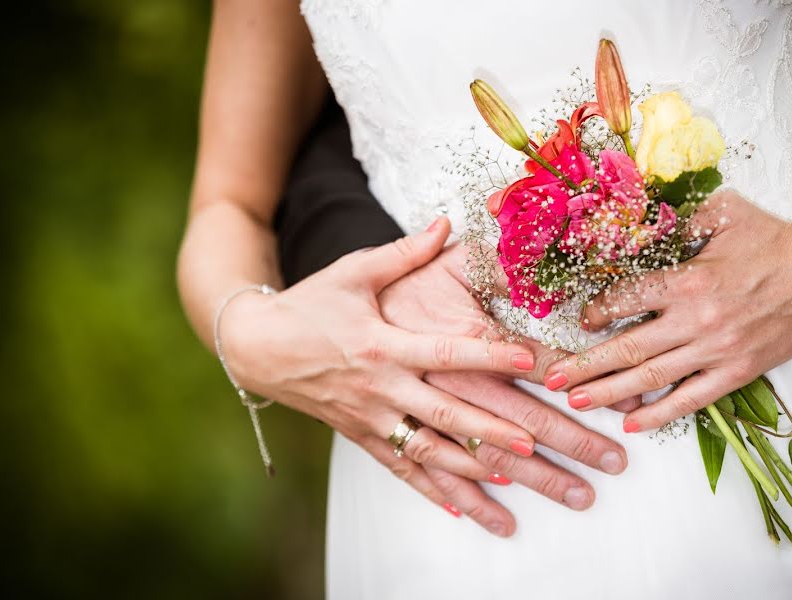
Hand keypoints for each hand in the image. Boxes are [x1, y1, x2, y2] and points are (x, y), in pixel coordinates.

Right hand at [218, 217, 540, 497]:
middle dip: (490, 431)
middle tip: (533, 443)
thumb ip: (403, 254)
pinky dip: (429, 489)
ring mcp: (369, 418)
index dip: (487, 355)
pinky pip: (398, 468)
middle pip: (443, 414)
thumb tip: (445, 222)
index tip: (527, 359)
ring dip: (469, 470)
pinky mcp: (360, 436)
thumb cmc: (309, 305)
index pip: (444, 352)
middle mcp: (380, 388)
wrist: (257, 347)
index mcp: (383, 345)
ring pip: (426, 451)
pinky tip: (460, 510)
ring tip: (511, 482)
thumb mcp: (353, 273)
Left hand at [543, 190, 791, 431]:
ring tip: (577, 403)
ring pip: (652, 378)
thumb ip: (675, 221)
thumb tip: (635, 223)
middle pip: (628, 348)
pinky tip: (634, 425)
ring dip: (610, 393)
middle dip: (585, 366)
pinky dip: (662, 414)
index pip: (627, 300)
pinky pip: (693, 399)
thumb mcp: (721, 214)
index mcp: (688, 280)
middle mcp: (696, 320)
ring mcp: (716, 350)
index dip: (597, 312)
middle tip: (550, 378)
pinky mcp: (738, 372)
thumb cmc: (772, 239)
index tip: (581, 322)